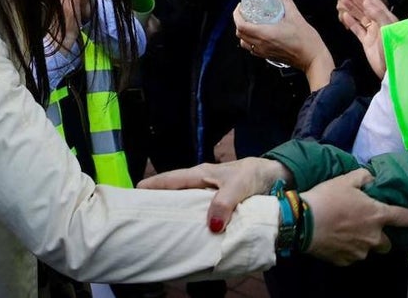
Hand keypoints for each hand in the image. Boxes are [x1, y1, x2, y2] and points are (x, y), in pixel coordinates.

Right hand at [138, 157, 290, 232]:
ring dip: (174, 212)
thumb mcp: (239, 186)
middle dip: (157, 201)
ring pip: (185, 203)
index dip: (151, 186)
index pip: (170, 180)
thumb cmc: (253, 174)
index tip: (132, 194)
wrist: (275, 176)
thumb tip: (211, 226)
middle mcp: (200, 183)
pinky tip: (188, 234)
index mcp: (200, 174)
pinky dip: (191, 221)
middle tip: (140, 217)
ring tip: (159, 228)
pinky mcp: (218, 204)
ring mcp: (208, 193)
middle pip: (173, 192)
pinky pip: (199, 213)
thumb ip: (224, 203)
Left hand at [234, 0, 331, 77]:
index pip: (241, 25)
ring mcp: (263, 52)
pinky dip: (250, 40)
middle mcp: (261, 44)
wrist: (312, 58)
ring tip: (250, 22)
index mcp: (264, 34)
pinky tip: (259, 33)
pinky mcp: (268, 57)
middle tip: (245, 11)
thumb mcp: (295, 16)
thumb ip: (285, 0)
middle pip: (240, 33)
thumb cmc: (305, 39)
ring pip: (244, 42)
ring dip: (243, 32)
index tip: (240, 6)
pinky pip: (252, 49)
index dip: (237, 15)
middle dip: (239, 21)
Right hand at [301, 169, 407, 264]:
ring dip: (363, 243)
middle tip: (367, 226)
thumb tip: (372, 178)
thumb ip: (363, 177)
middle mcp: (374, 237)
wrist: (303, 222)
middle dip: (381, 236)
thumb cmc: (327, 198)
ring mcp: (360, 252)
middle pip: (388, 243)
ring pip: (368, 250)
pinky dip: (347, 249)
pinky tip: (335, 240)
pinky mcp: (345, 261)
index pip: (405, 218)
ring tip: (346, 233)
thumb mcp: (345, 180)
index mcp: (377, 215)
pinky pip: (351, 256)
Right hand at [336, 0, 396, 77]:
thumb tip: (366, 2)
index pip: (372, 1)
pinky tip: (344, 15)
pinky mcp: (367, 42)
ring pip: (359, 16)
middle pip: (364, 6)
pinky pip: (357, 30)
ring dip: (351, 6)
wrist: (392, 70)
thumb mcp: (387, 30)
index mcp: (386, 17)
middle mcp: (379, 22)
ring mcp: (373, 32)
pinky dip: (351, 22)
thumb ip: (378, 15)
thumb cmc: (392, 49)